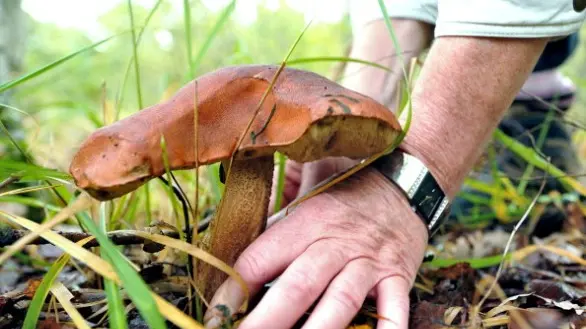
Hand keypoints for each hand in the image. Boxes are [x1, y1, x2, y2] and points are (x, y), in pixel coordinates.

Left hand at [205, 162, 428, 328]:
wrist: (402, 181)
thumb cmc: (345, 191)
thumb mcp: (305, 189)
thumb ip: (271, 214)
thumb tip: (232, 234)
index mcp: (305, 221)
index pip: (260, 256)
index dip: (234, 287)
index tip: (216, 312)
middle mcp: (334, 242)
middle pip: (297, 285)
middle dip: (268, 319)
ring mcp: (367, 261)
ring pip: (340, 300)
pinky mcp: (396, 274)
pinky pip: (393, 306)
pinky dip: (385, 328)